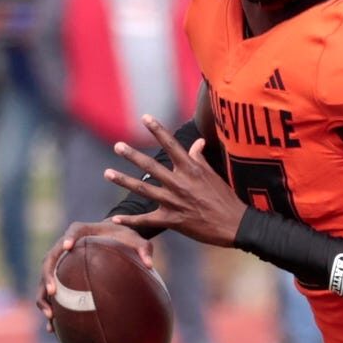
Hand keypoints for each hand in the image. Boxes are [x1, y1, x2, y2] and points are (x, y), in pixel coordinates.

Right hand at [36, 221, 152, 330]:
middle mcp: (64, 244)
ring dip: (44, 297)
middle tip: (53, 292)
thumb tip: (150, 265)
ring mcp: (59, 260)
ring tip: (51, 316)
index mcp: (81, 230)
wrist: (113, 237)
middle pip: (50, 259)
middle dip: (49, 276)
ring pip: (45, 278)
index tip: (67, 247)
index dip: (68, 239)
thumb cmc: (124, 237)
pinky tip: (53, 327)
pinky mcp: (60, 274)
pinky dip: (49, 306)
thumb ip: (144, 249)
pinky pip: (50, 291)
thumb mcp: (137, 240)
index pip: (72, 232)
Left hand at [104, 116, 244, 247]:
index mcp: (191, 170)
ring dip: (123, 181)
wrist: (235, 225)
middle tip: (117, 146)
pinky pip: (147, 220)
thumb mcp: (214, 175)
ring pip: (143, 189)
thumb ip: (200, 158)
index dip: (157, 130)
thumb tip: (197, 142)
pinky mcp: (172, 220)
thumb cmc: (226, 198)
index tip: (145, 117)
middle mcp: (180, 183)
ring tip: (107, 173)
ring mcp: (174, 202)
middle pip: (151, 167)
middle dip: (132, 155)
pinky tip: (116, 219)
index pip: (171, 145)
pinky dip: (131, 221)